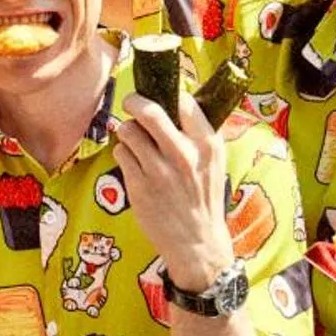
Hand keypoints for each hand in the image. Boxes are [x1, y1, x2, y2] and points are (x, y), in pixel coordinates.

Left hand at [114, 93, 231, 293]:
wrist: (197, 242)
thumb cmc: (204, 198)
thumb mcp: (214, 163)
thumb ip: (198, 134)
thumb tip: (176, 99)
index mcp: (207, 145)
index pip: (183, 102)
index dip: (167, 93)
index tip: (160, 94)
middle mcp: (183, 155)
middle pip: (149, 110)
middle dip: (134, 101)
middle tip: (131, 103)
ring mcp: (159, 170)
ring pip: (129, 131)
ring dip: (128, 132)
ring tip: (136, 142)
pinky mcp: (139, 185)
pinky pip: (121, 153)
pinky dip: (124, 154)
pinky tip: (135, 164)